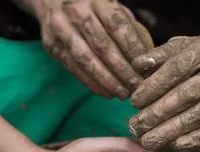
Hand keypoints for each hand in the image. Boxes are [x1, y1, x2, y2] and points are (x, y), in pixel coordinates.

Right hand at [34, 0, 152, 98]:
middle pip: (103, 46)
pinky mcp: (52, 46)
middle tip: (136, 86)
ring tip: (123, 93)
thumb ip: (126, 25)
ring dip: (107, 81)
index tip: (145, 67)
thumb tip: (147, 56)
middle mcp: (76, 13)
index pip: (118, 26)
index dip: (133, 48)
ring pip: (86, 60)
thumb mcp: (109, 5)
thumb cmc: (91, 5)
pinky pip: (74, 69)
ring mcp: (61, 30)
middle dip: (122, 70)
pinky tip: (106, 92)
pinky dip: (91, 83)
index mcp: (97, 0)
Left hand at [128, 35, 199, 149]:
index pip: (176, 69)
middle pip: (186, 95)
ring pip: (197, 116)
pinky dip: (190, 141)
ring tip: (147, 140)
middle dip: (157, 114)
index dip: (153, 87)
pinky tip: (170, 145)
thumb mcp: (184, 46)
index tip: (134, 102)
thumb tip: (137, 65)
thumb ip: (160, 55)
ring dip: (169, 132)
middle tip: (135, 127)